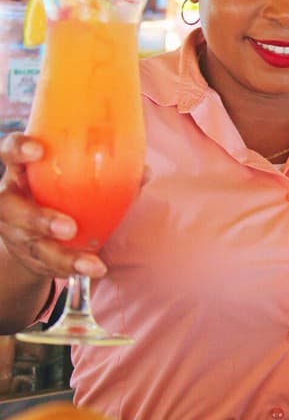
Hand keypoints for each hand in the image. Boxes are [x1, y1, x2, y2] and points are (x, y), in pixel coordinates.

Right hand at [0, 133, 104, 278]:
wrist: (37, 229)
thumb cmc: (61, 192)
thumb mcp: (76, 178)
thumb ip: (108, 172)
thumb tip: (144, 172)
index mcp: (22, 171)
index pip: (9, 152)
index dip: (19, 149)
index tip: (39, 150)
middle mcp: (10, 200)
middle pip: (9, 207)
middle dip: (38, 219)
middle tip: (69, 228)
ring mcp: (13, 230)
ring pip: (30, 244)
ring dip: (62, 256)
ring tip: (91, 264)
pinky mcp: (24, 254)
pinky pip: (43, 265)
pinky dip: (69, 269)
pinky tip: (91, 270)